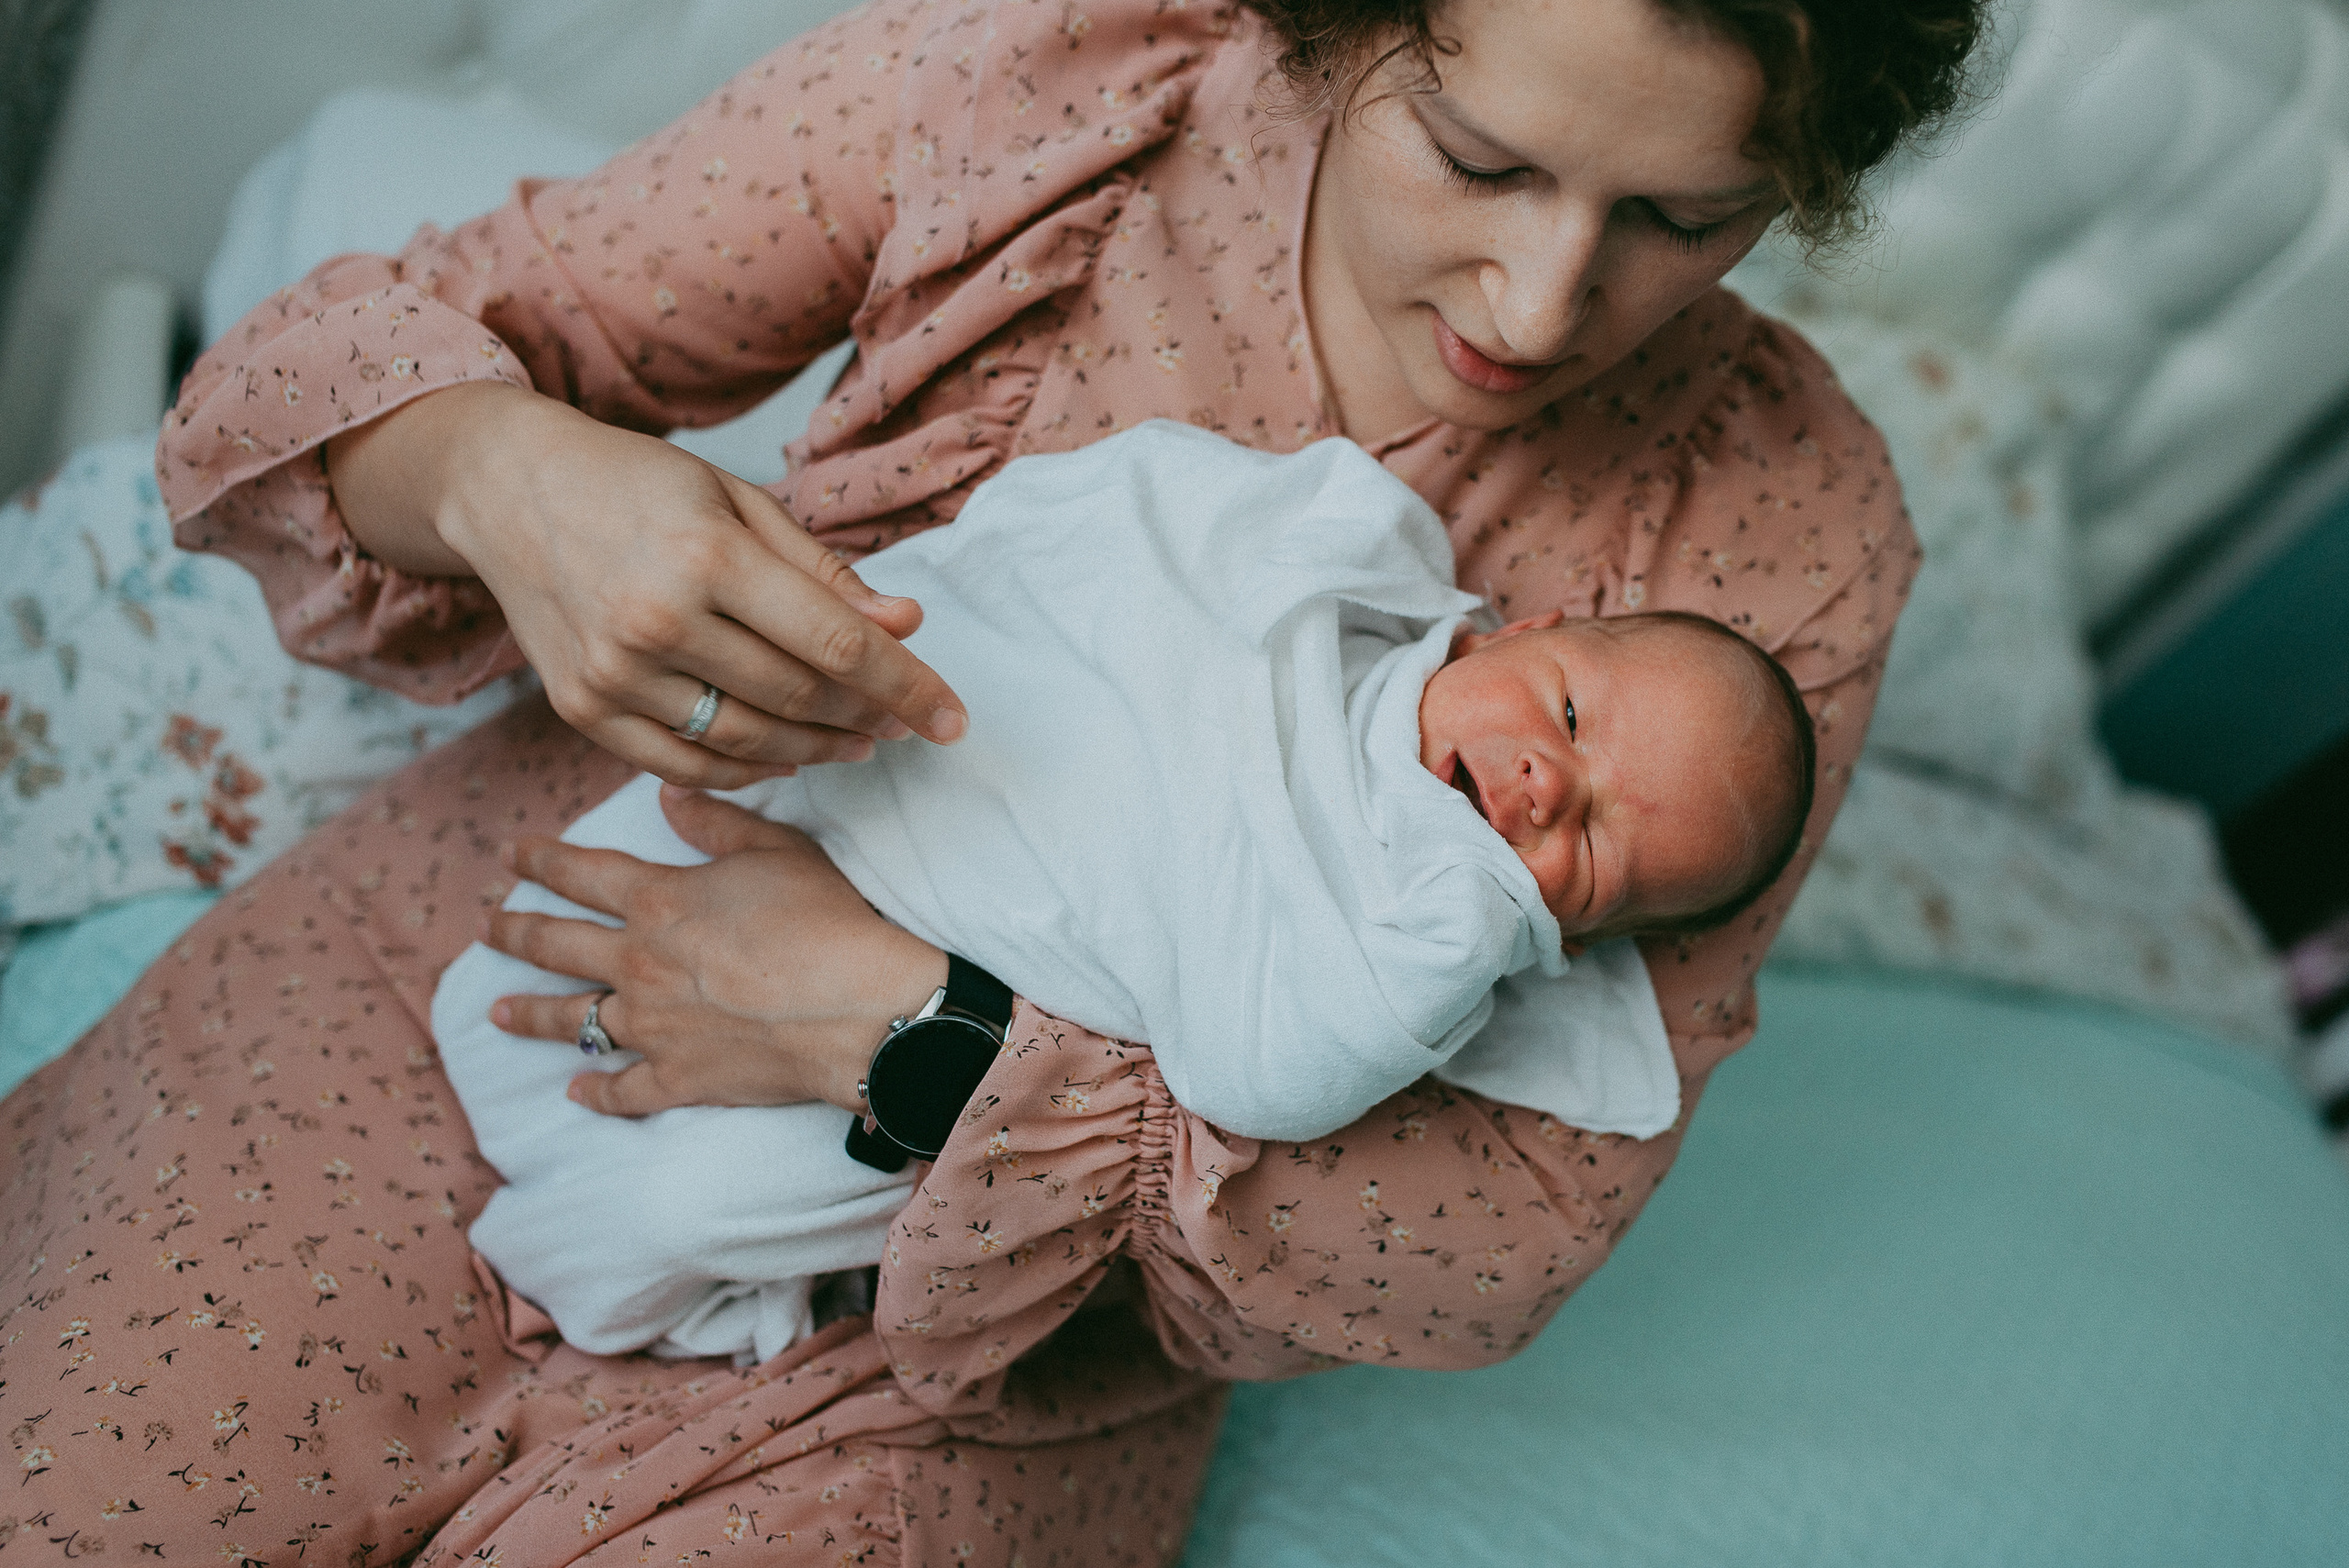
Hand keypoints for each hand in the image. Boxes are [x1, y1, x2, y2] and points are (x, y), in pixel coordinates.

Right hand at [326, 382, 967, 787]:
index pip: (837, 644)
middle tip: (903, 721)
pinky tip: (786, 755)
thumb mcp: (740, 503)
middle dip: (868, 718)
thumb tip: (906, 625)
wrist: (507, 490)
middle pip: (798, 698)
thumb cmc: (637, 485)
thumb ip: (825, 573)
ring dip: (817, 749)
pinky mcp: (582, 709)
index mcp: (708, 558)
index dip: (908, 687)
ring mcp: (614, 673)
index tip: (954, 719)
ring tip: (856, 740)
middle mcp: (657, 621)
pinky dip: (747, 770)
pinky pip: (685, 764)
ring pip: (749, 741)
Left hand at [480, 784, 947, 1116]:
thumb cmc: (825, 921)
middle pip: (558, 945)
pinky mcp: (679, 1079)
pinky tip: (575, 1091)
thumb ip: (715, 823)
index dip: (542, 860)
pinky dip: (596, 1092)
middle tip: (487, 927)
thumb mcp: (776, 850)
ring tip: (497, 1011)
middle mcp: (638, 964)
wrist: (858, 1009)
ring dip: (531, 1013)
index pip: (582, 873)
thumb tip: (668, 795)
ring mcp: (652, 1028)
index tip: (512, 854)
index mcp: (658, 902)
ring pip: (573, 1019)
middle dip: (516, 931)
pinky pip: (623, 1090)